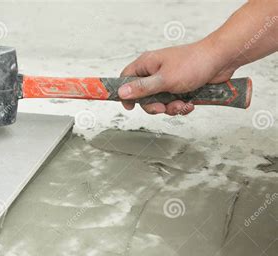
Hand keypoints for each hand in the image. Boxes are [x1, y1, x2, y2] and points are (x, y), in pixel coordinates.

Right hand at [118, 41, 236, 114]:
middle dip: (153, 106)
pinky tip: (189, 103)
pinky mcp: (180, 87)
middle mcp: (155, 72)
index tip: (130, 107)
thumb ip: (141, 88)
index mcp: (147, 65)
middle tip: (162, 107)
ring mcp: (168, 79)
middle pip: (143, 96)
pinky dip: (180, 106)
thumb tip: (121, 92)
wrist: (221, 60)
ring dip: (170, 107)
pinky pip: (173, 102)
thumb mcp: (164, 80)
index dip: (125, 93)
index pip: (126, 78)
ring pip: (159, 101)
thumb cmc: (193, 63)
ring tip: (181, 104)